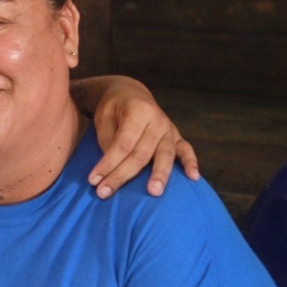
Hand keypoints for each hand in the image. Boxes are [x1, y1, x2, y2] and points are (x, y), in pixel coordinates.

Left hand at [85, 77, 198, 198]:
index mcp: (138, 111)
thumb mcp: (104, 117)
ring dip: (159, 175)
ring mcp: (169, 129)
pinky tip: (193, 178)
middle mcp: (157, 120)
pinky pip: (186, 150)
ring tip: (154, 192)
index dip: (108, 164)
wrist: (131, 94)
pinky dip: (191, 163)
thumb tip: (112, 167)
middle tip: (104, 193)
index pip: (123, 144)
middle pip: (141, 154)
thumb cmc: (114, 109)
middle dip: (122, 175)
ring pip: (164, 155)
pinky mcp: (177, 137)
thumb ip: (109, 140)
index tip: (93, 181)